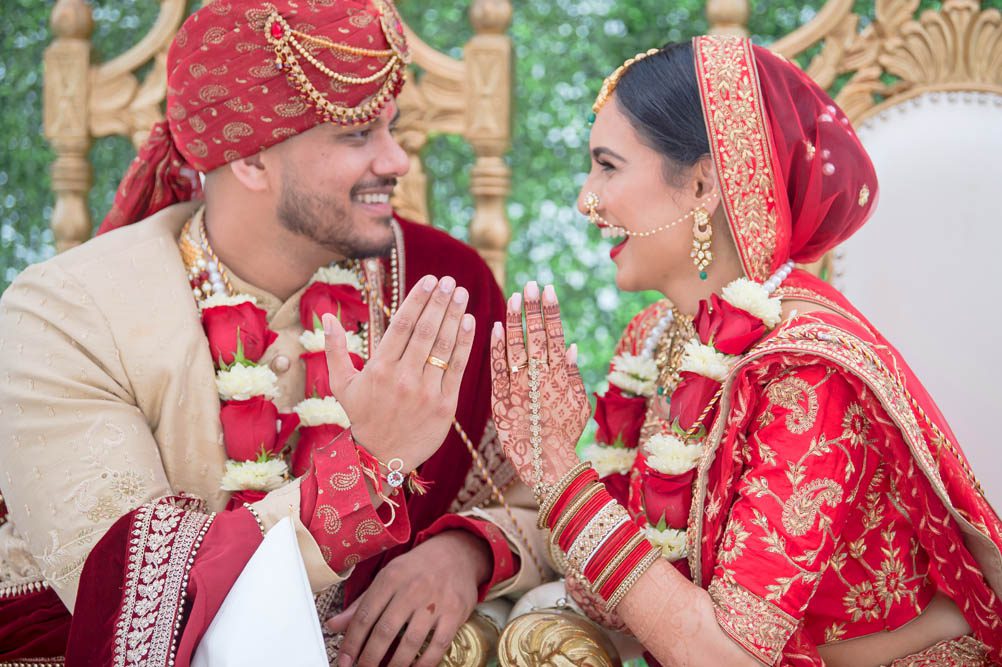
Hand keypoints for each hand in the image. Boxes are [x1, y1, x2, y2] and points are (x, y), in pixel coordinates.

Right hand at [324, 275, 474, 471]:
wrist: (381, 458)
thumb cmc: (362, 416)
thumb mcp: (342, 384)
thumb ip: (334, 348)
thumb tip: (326, 316)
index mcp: (379, 368)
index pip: (402, 325)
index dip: (417, 300)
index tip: (428, 280)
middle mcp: (402, 377)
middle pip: (425, 331)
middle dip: (439, 302)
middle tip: (448, 281)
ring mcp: (425, 391)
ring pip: (443, 346)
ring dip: (454, 316)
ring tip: (461, 294)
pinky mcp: (444, 405)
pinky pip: (457, 368)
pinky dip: (464, 343)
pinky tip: (470, 321)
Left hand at [325, 531, 487, 666]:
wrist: (457, 553)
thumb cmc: (417, 568)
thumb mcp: (387, 577)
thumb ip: (362, 604)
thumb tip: (333, 625)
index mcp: (390, 578)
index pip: (365, 616)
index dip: (352, 643)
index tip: (344, 662)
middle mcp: (412, 589)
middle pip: (385, 631)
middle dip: (369, 659)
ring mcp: (435, 602)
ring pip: (410, 642)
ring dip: (394, 665)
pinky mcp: (455, 613)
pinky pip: (438, 645)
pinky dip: (424, 664)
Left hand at [490, 282, 589, 494]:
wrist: (546, 464)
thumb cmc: (565, 435)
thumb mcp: (578, 405)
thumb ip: (574, 375)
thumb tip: (573, 346)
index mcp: (560, 378)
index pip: (555, 337)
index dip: (551, 313)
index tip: (547, 290)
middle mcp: (541, 380)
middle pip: (536, 337)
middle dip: (532, 309)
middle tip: (529, 284)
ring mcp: (520, 389)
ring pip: (516, 349)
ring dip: (514, 322)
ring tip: (512, 298)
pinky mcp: (501, 401)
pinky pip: (498, 371)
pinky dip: (496, 350)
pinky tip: (493, 328)